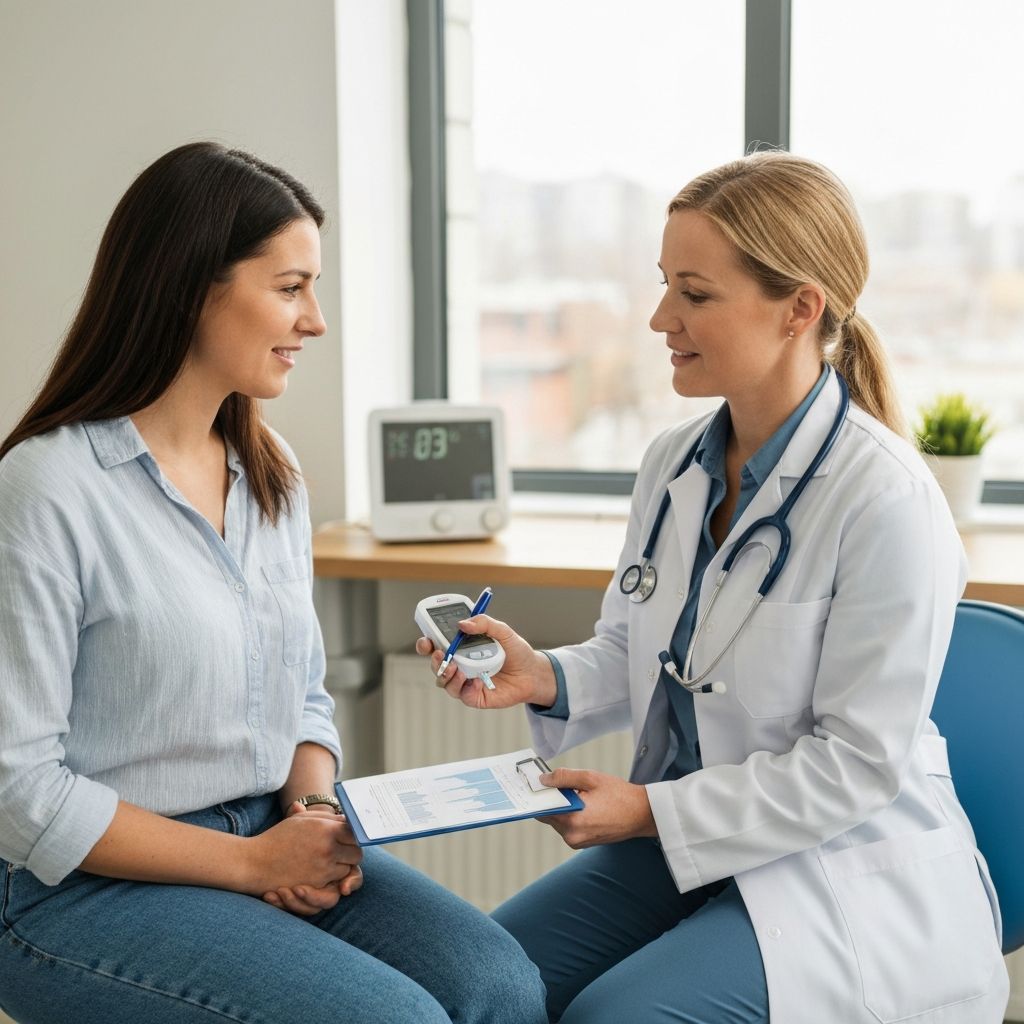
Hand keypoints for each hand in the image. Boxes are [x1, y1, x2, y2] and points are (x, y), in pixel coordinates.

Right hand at [246, 801, 361, 911]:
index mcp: (326, 829)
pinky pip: (335, 885)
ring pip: (347, 870)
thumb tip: (347, 818)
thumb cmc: (279, 837)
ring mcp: (324, 869)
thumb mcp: (302, 820)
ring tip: (328, 862)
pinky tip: (322, 874)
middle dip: (351, 853)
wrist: (255, 862)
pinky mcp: (317, 886)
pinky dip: (331, 881)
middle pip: (356, 854)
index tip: (350, 836)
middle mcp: (328, 848)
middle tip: (342, 851)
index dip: (355, 835)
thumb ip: (327, 818)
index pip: (356, 832)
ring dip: (341, 867)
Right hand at [415, 614, 556, 709]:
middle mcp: (459, 664)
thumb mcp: (504, 631)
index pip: (436, 644)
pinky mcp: (475, 696)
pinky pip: (463, 695)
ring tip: (459, 669)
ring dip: (446, 676)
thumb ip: (485, 623)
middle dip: (433, 660)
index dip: (426, 643)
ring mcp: (465, 681)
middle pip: (436, 665)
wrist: (533, 673)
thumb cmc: (516, 651)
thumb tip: (463, 624)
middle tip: (440, 654)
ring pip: (444, 682)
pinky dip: (467, 688)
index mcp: (461, 647)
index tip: (426, 640)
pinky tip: (478, 681)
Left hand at [537, 768, 657, 848]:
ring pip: (558, 820)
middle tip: (566, 786)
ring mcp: (577, 842)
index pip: (541, 809)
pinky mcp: (582, 843)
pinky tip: (585, 806)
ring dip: (563, 808)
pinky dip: (571, 815)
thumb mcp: (591, 778)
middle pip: (548, 815)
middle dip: (553, 800)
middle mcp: (572, 835)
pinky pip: (568, 826)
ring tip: (582, 796)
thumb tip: (544, 779)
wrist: (642, 814)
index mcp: (573, 820)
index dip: (539, 795)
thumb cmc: (619, 795)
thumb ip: (564, 777)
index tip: (538, 784)